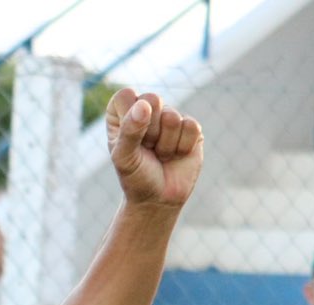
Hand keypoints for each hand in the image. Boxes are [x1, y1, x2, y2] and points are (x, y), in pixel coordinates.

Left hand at [105, 88, 202, 207]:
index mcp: (122, 114)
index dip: (129, 117)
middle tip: (146, 148)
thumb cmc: (135, 177)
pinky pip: (190, 126)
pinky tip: (176, 155)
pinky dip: (182, 146)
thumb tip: (144, 104)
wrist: (159, 198)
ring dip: (165, 143)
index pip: (125, 95)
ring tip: (160, 155)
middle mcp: (146, 111)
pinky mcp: (191, 127)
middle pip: (152, 98)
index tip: (129, 139)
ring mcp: (170, 117)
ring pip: (172, 116)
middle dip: (149, 131)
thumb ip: (129, 130)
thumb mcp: (124, 158)